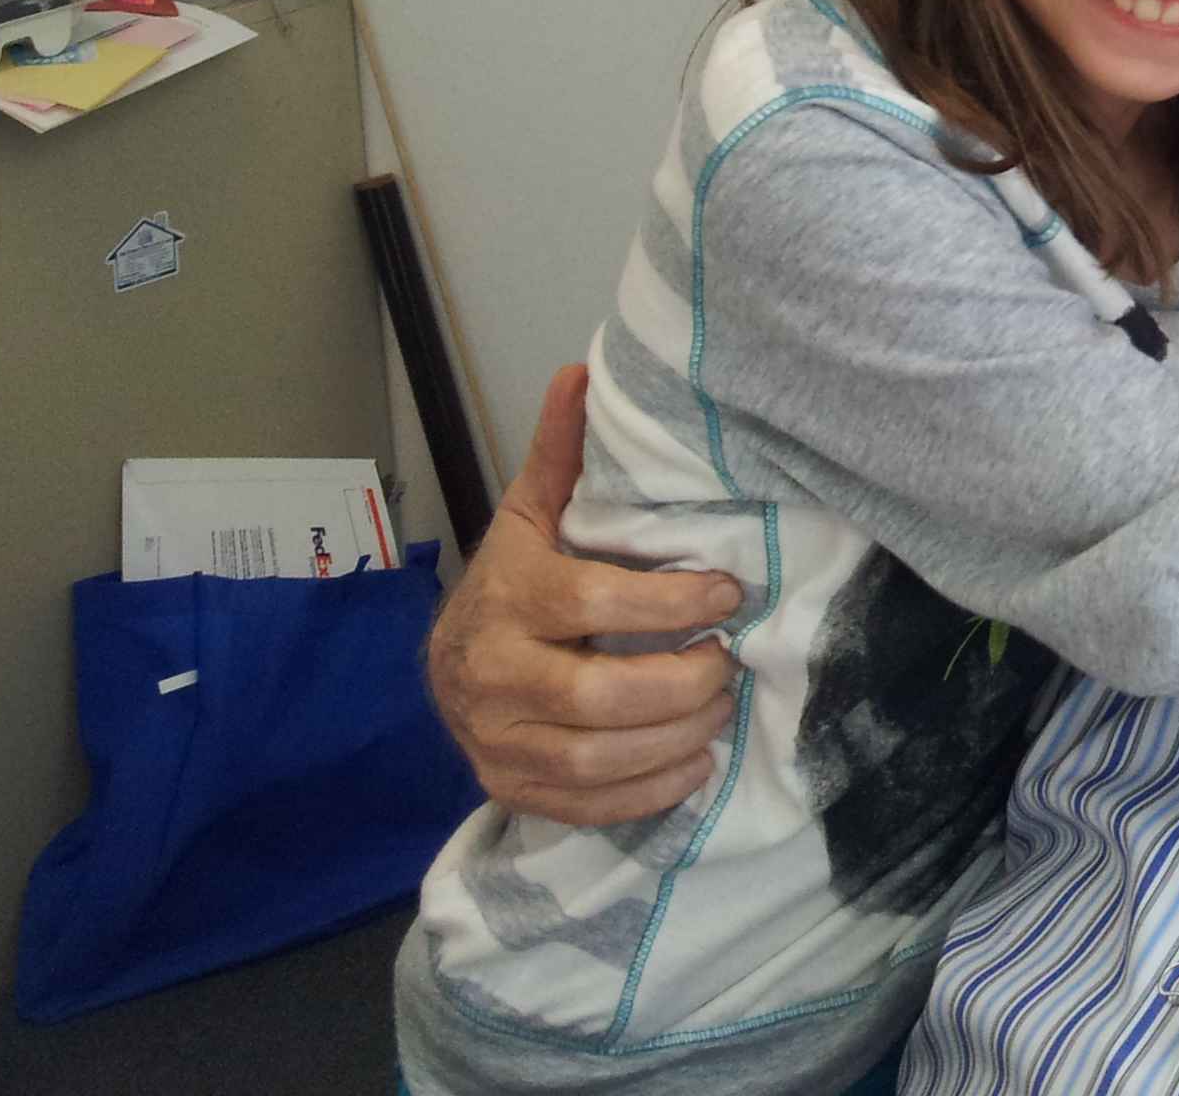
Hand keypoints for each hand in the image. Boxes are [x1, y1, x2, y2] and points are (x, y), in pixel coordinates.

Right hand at [428, 365, 742, 824]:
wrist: (448, 666)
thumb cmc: (514, 584)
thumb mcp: (531, 516)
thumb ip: (560, 455)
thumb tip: (582, 371)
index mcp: (508, 597)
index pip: (596, 603)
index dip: (671, 602)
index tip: (727, 594)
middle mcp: (493, 675)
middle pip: (601, 696)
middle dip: (683, 684)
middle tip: (730, 662)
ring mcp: (496, 740)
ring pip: (596, 760)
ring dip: (676, 737)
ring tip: (720, 706)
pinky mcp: (509, 788)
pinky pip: (586, 807)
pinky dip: (650, 792)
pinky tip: (693, 761)